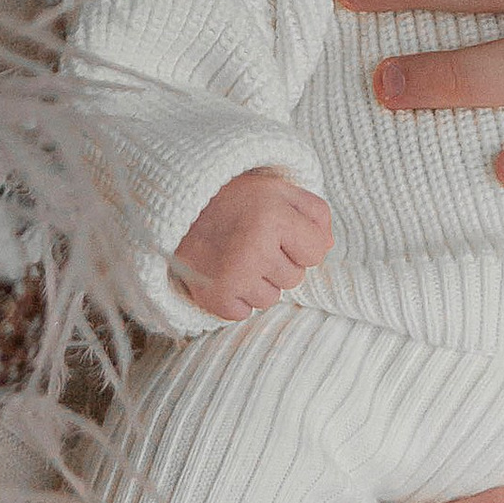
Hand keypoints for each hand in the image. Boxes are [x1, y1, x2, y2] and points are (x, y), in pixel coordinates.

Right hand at [173, 168, 332, 320]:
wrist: (175, 208)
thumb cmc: (233, 199)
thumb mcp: (277, 189)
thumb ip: (313, 212)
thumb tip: (328, 246)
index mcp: (274, 216)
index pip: (318, 251)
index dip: (301, 243)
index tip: (279, 231)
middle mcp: (255, 247)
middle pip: (294, 278)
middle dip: (278, 262)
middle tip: (250, 240)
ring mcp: (233, 275)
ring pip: (271, 299)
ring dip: (257, 282)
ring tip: (235, 256)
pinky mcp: (214, 297)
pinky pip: (244, 312)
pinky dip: (235, 298)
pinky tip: (222, 273)